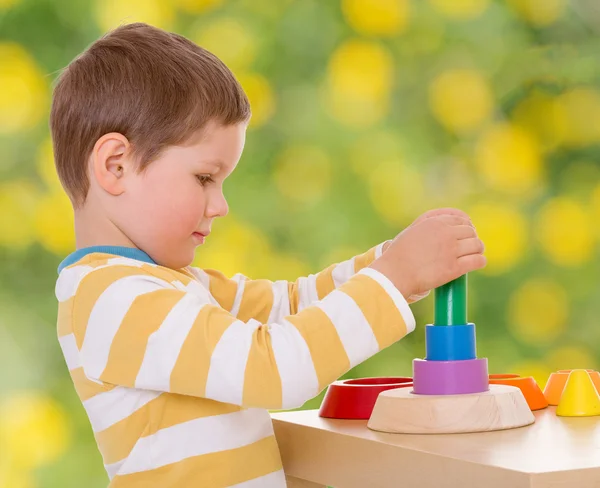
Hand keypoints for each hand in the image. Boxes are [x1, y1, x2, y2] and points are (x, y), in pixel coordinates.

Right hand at [371, 213, 485, 297]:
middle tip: (469, 247)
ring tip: (475, 255)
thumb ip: (428, 225)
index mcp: (435, 223)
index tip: (465, 234)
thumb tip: (445, 226)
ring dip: (478, 250)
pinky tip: (478, 263)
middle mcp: (445, 234)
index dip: (466, 227)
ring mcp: (451, 251)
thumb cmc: (399, 254)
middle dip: (471, 238)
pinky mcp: (454, 268)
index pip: (461, 219)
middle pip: (471, 232)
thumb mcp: (412, 231)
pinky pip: (477, 261)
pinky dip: (480, 261)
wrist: (394, 273)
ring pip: (477, 245)